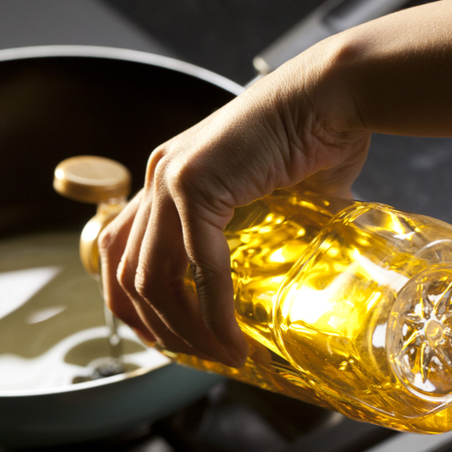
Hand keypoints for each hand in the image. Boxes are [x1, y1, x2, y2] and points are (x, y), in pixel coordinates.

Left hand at [99, 41, 368, 366]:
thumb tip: (276, 273)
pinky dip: (213, 312)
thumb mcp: (265, 194)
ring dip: (182, 328)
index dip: (131, 301)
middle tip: (191, 356)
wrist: (331, 95)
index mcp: (167, 178)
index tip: (164, 335)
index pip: (119, 249)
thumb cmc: (308, 139)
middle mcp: (158, 177)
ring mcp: (171, 178)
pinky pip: (199, 266)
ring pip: (152, 277)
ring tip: (219, 354)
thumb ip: (254, 232)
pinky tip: (233, 339)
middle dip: (153, 325)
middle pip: (124, 270)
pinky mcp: (197, 184)